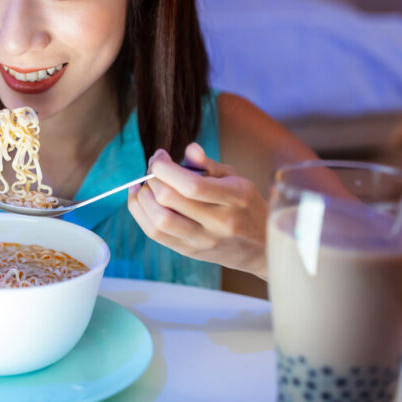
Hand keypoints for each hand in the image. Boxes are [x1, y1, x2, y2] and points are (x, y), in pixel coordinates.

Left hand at [127, 143, 268, 277]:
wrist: (261, 247)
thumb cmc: (245, 205)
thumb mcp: (236, 178)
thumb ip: (209, 164)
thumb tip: (189, 149)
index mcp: (235, 198)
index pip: (191, 185)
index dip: (165, 167)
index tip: (160, 156)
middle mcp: (219, 223)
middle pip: (170, 200)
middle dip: (152, 179)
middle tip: (152, 170)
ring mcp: (203, 240)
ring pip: (159, 221)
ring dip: (142, 198)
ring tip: (144, 185)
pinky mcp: (190, 252)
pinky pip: (156, 234)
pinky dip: (141, 214)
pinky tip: (140, 199)